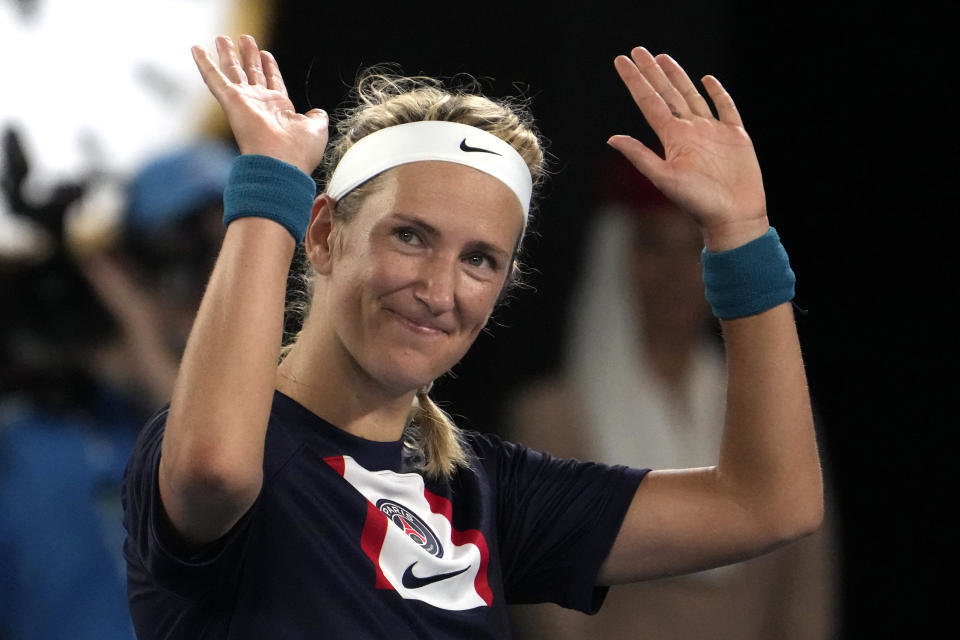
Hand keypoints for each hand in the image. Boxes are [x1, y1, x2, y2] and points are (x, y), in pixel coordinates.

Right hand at [192, 35, 327, 174]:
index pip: (272, 83)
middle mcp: (260, 105)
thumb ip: (317, 118)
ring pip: (233, 71)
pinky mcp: (231, 101)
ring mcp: (244, 102)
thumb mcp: (316, 129)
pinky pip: (214, 78)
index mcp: (279, 110)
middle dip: (248, 56)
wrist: (282, 164)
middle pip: (252, 73)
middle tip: (244, 38)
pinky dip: (204, 63)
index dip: (269, 67)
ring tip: (222, 37)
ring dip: (227, 54)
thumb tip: (318, 113)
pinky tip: (197, 48)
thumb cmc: (300, 152)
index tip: (265, 53)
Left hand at [608, 47, 767, 250]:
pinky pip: (726, 108)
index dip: (636, 81)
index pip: (649, 102)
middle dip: (653, 72)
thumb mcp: (664, 178)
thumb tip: (611, 138)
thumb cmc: (698, 203)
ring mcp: (712, 132)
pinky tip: (707, 79)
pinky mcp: (735, 136)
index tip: (621, 61)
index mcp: (673, 139)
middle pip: (668, 94)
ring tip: (663, 58)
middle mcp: (690, 132)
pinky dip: (718, 93)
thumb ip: (640, 156)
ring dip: (678, 77)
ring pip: (692, 96)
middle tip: (638, 51)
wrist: (732, 217)